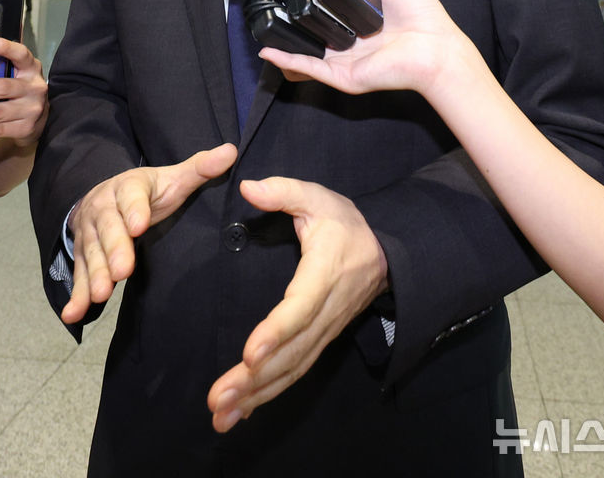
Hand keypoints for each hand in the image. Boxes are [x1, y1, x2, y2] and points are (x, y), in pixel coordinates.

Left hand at [0, 37, 47, 144]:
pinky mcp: (26, 127)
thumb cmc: (22, 92)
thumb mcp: (18, 76)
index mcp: (30, 69)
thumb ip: (0, 72)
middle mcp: (34, 88)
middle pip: (3, 87)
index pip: (21, 55)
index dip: (8, 49)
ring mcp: (32, 109)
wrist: (43, 118)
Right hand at [62, 143, 237, 324]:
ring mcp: (89, 234)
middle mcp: (103, 209)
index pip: (131, 196)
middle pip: (108, 228)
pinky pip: (78, 276)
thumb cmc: (149, 192)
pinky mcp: (83, 256)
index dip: (134, 210)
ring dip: (94, 275)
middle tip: (123, 270)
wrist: (106, 197)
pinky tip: (74, 314)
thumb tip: (231, 151)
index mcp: (128, 187)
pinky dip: (76, 295)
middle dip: (114, 249)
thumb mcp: (173, 178)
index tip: (140, 225)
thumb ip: (200, 168)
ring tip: (102, 294)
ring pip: (91, 254)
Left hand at [207, 176, 387, 432]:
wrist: (386, 251)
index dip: (276, 332)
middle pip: (292, 351)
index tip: (249, 354)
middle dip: (254, 379)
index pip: (301, 308)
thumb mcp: (318, 197)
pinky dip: (268, 394)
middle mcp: (327, 310)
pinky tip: (239, 413)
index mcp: (325, 273)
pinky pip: (295, 371)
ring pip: (292, 369)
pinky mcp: (319, 341)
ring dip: (256, 395)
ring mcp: (325, 331)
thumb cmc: (345, 222)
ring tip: (220, 415)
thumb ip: (284, 191)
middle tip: (217, 400)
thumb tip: (248, 187)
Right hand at [259, 0, 459, 95]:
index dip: (312, 3)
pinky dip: (289, 60)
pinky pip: (311, 68)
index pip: (331, 13)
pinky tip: (270, 51)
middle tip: (274, 11)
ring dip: (284, 46)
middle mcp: (352, 43)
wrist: (435, 47)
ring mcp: (345, 61)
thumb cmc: (424, 16)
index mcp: (362, 22)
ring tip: (264, 32)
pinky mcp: (343, 75)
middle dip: (293, 26)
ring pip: (307, 54)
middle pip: (315, 35)